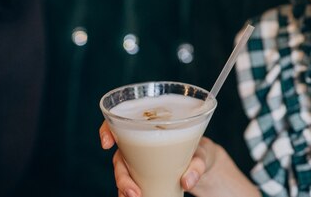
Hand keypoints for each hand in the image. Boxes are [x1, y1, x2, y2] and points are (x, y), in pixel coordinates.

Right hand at [99, 122, 218, 196]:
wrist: (203, 164)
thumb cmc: (200, 150)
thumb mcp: (203, 154)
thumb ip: (197, 165)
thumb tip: (187, 182)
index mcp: (151, 128)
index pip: (121, 121)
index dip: (107, 129)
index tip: (108, 143)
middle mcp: (140, 143)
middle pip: (119, 155)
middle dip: (121, 175)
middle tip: (133, 192)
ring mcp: (138, 160)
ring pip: (122, 172)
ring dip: (123, 187)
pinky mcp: (142, 175)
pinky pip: (129, 184)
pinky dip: (127, 193)